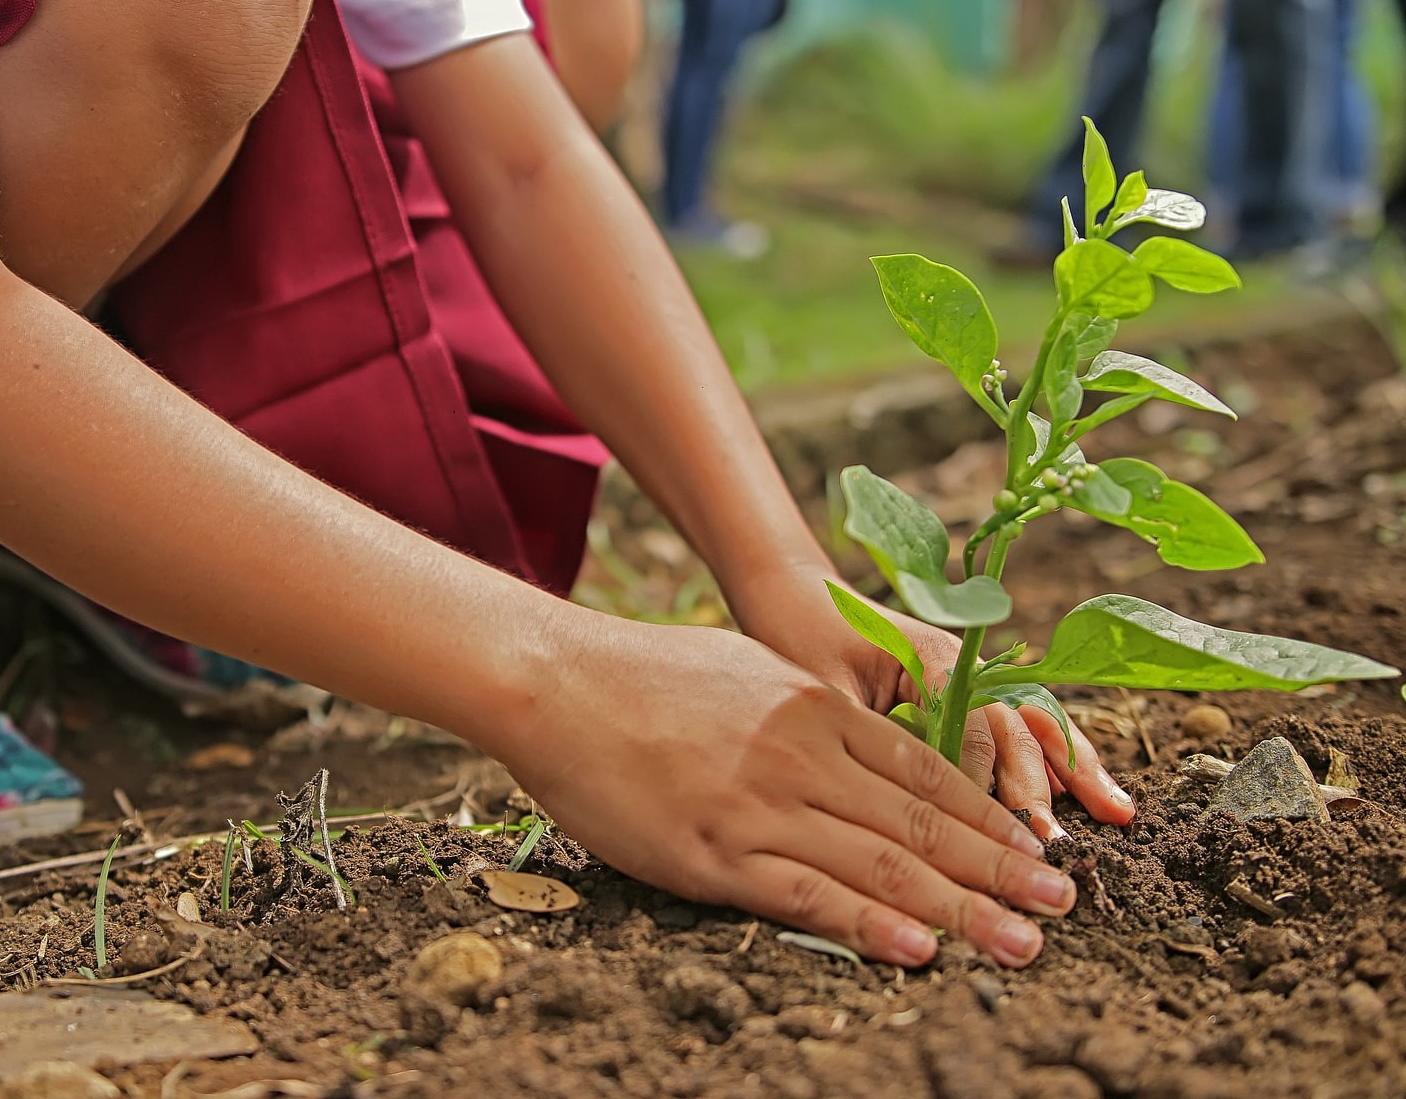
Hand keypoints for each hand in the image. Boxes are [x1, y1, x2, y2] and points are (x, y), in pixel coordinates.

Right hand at [485, 618, 1077, 967]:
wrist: (558, 681)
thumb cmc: (647, 674)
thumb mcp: (748, 671)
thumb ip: (810, 711)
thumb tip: (857, 740)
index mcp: (816, 708)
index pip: (925, 773)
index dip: (989, 817)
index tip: (1036, 849)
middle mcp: (804, 755)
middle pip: (922, 824)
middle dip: (1000, 869)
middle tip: (1062, 905)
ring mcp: (760, 805)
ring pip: (880, 865)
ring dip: (961, 908)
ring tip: (1022, 942)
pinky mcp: (713, 852)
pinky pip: (805, 895)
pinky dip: (868, 926)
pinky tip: (919, 950)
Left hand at [727, 564, 1135, 838]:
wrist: (794, 595)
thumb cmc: (798, 640)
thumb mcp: (824, 691)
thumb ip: (870, 735)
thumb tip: (903, 800)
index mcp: (931, 658)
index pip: (973, 728)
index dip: (983, 784)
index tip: (993, 836)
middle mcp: (964, 664)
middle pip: (1015, 728)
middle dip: (1038, 788)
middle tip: (1054, 845)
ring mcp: (972, 676)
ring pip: (1033, 725)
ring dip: (1073, 770)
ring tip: (1117, 814)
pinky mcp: (968, 691)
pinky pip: (1021, 725)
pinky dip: (1058, 759)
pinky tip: (1095, 794)